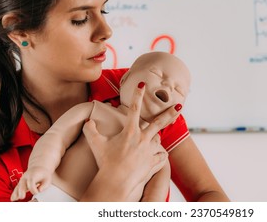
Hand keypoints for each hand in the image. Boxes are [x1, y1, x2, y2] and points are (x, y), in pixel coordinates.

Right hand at [10, 166, 51, 200]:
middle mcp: (26, 177)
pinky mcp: (20, 184)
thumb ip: (44, 185)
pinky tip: (13, 199)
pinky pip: (16, 189)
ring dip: (16, 193)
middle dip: (21, 191)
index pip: (31, 182)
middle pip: (22, 184)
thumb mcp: (47, 178)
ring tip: (14, 199)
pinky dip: (14, 193)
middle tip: (22, 197)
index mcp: (33, 175)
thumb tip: (39, 190)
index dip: (33, 188)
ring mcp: (22, 180)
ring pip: (18, 187)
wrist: (38, 168)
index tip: (37, 193)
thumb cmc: (44, 175)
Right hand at [82, 82, 181, 200]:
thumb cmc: (105, 162)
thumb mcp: (96, 144)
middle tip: (179, 105)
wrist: (115, 182)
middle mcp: (143, 139)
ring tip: (154, 138)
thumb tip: (87, 121)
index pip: (134, 108)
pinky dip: (160, 155)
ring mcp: (149, 151)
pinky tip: (160, 155)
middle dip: (170, 112)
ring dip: (156, 137)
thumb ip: (90, 130)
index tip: (143, 83)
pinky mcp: (153, 162)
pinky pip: (161, 156)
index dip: (137, 95)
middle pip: (159, 122)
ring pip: (158, 139)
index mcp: (130, 131)